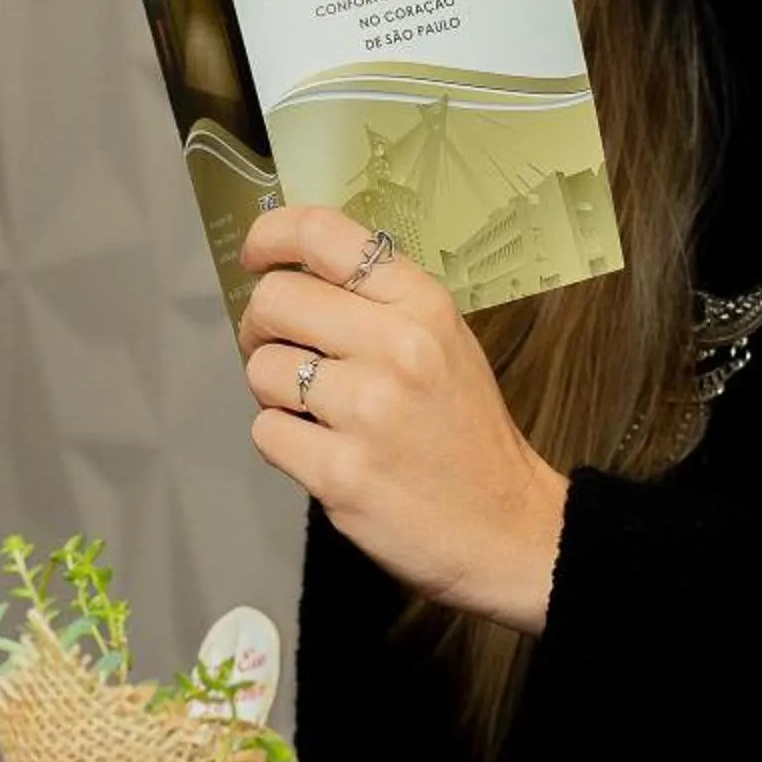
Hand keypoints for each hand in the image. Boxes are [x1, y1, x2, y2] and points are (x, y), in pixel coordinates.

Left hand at [236, 205, 568, 634]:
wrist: (506, 527)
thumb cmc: (466, 430)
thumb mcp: (444, 339)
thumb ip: (378, 301)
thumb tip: (291, 272)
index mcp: (422, 304)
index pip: (324, 235)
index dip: (271, 236)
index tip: (256, 257)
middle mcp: (397, 347)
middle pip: (273, 300)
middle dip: (260, 326)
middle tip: (281, 349)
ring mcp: (367, 411)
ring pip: (260, 369)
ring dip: (272, 390)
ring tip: (315, 410)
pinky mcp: (341, 474)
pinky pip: (266, 432)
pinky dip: (282, 442)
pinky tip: (321, 451)